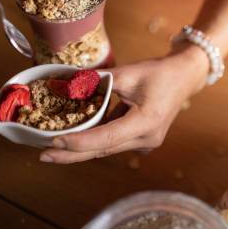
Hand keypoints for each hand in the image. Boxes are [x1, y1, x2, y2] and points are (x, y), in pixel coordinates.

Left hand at [39, 45, 208, 163]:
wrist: (185, 76)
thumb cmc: (160, 72)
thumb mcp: (129, 72)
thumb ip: (97, 80)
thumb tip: (65, 84)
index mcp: (146, 122)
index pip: (105, 138)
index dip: (78, 142)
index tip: (53, 142)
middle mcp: (146, 139)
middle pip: (102, 150)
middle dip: (71, 154)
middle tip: (43, 156)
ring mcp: (145, 142)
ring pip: (106, 149)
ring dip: (80, 148)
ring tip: (51, 147)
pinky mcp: (140, 139)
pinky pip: (113, 142)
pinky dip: (93, 139)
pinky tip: (73, 136)